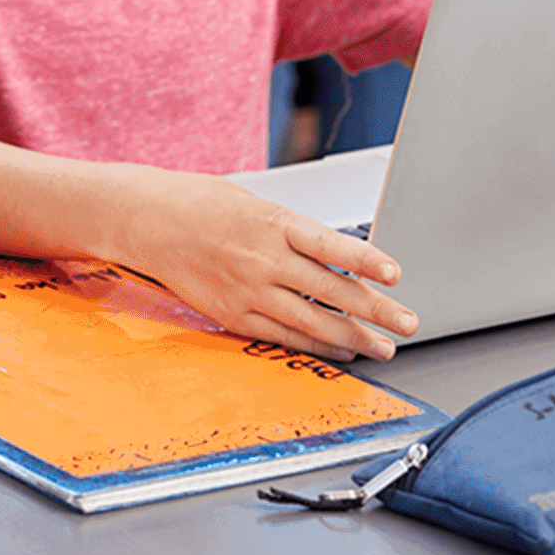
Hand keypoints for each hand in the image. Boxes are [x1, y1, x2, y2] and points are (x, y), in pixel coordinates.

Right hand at [119, 171, 417, 362]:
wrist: (145, 221)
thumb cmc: (199, 203)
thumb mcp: (254, 203)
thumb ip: (293, 232)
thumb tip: (338, 258)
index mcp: (271, 223)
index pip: (330, 244)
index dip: (365, 260)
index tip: (395, 274)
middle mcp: (262, 259)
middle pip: (331, 290)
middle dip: (377, 311)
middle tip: (409, 323)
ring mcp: (246, 290)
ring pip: (312, 320)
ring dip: (353, 337)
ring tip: (384, 347)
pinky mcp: (231, 313)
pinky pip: (282, 334)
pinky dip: (315, 345)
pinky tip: (339, 351)